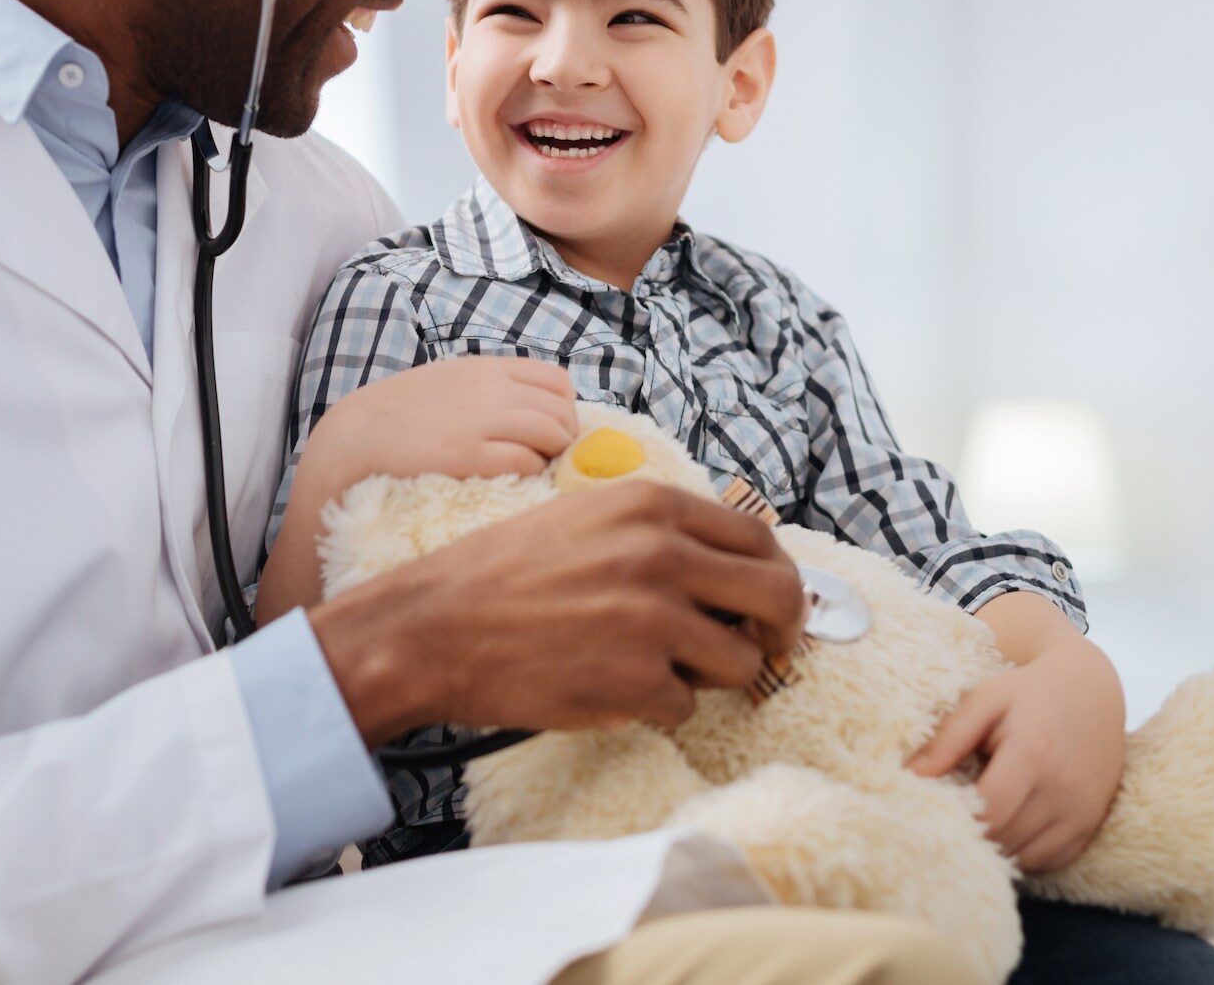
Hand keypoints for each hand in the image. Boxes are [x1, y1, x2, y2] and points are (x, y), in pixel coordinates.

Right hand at [302, 355, 578, 499]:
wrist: (358, 434)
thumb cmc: (404, 412)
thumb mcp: (452, 381)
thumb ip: (490, 387)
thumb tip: (534, 409)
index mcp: (487, 368)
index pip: (556, 381)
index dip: (565, 409)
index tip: (555, 429)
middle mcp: (490, 389)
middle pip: (560, 410)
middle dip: (565, 437)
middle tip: (552, 457)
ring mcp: (480, 420)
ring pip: (550, 433)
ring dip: (554, 455)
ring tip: (539, 468)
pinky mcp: (467, 454)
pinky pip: (525, 460)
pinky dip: (532, 470)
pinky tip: (518, 476)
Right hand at [308, 481, 809, 745]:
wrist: (432, 627)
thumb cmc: (501, 576)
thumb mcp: (587, 520)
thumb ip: (660, 534)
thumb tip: (733, 569)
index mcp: (652, 506)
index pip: (759, 538)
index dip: (776, 576)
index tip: (771, 605)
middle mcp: (662, 555)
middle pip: (778, 597)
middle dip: (780, 631)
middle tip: (762, 650)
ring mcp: (653, 620)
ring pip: (740, 663)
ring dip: (707, 675)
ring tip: (652, 668)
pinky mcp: (635, 682)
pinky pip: (685, 706)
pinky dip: (655, 707)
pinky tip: (608, 688)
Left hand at [910, 631, 1125, 871]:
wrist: (1092, 690)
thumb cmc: (1027, 693)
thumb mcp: (984, 701)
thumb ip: (948, 738)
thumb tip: (911, 776)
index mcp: (1033, 753)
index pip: (988, 811)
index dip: (955, 818)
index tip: (930, 811)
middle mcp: (1063, 789)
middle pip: (1004, 838)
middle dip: (969, 835)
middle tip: (943, 820)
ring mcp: (1082, 812)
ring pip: (1025, 857)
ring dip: (995, 848)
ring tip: (974, 821)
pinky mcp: (1090, 825)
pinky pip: (1049, 860)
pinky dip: (1022, 852)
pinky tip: (1006, 826)